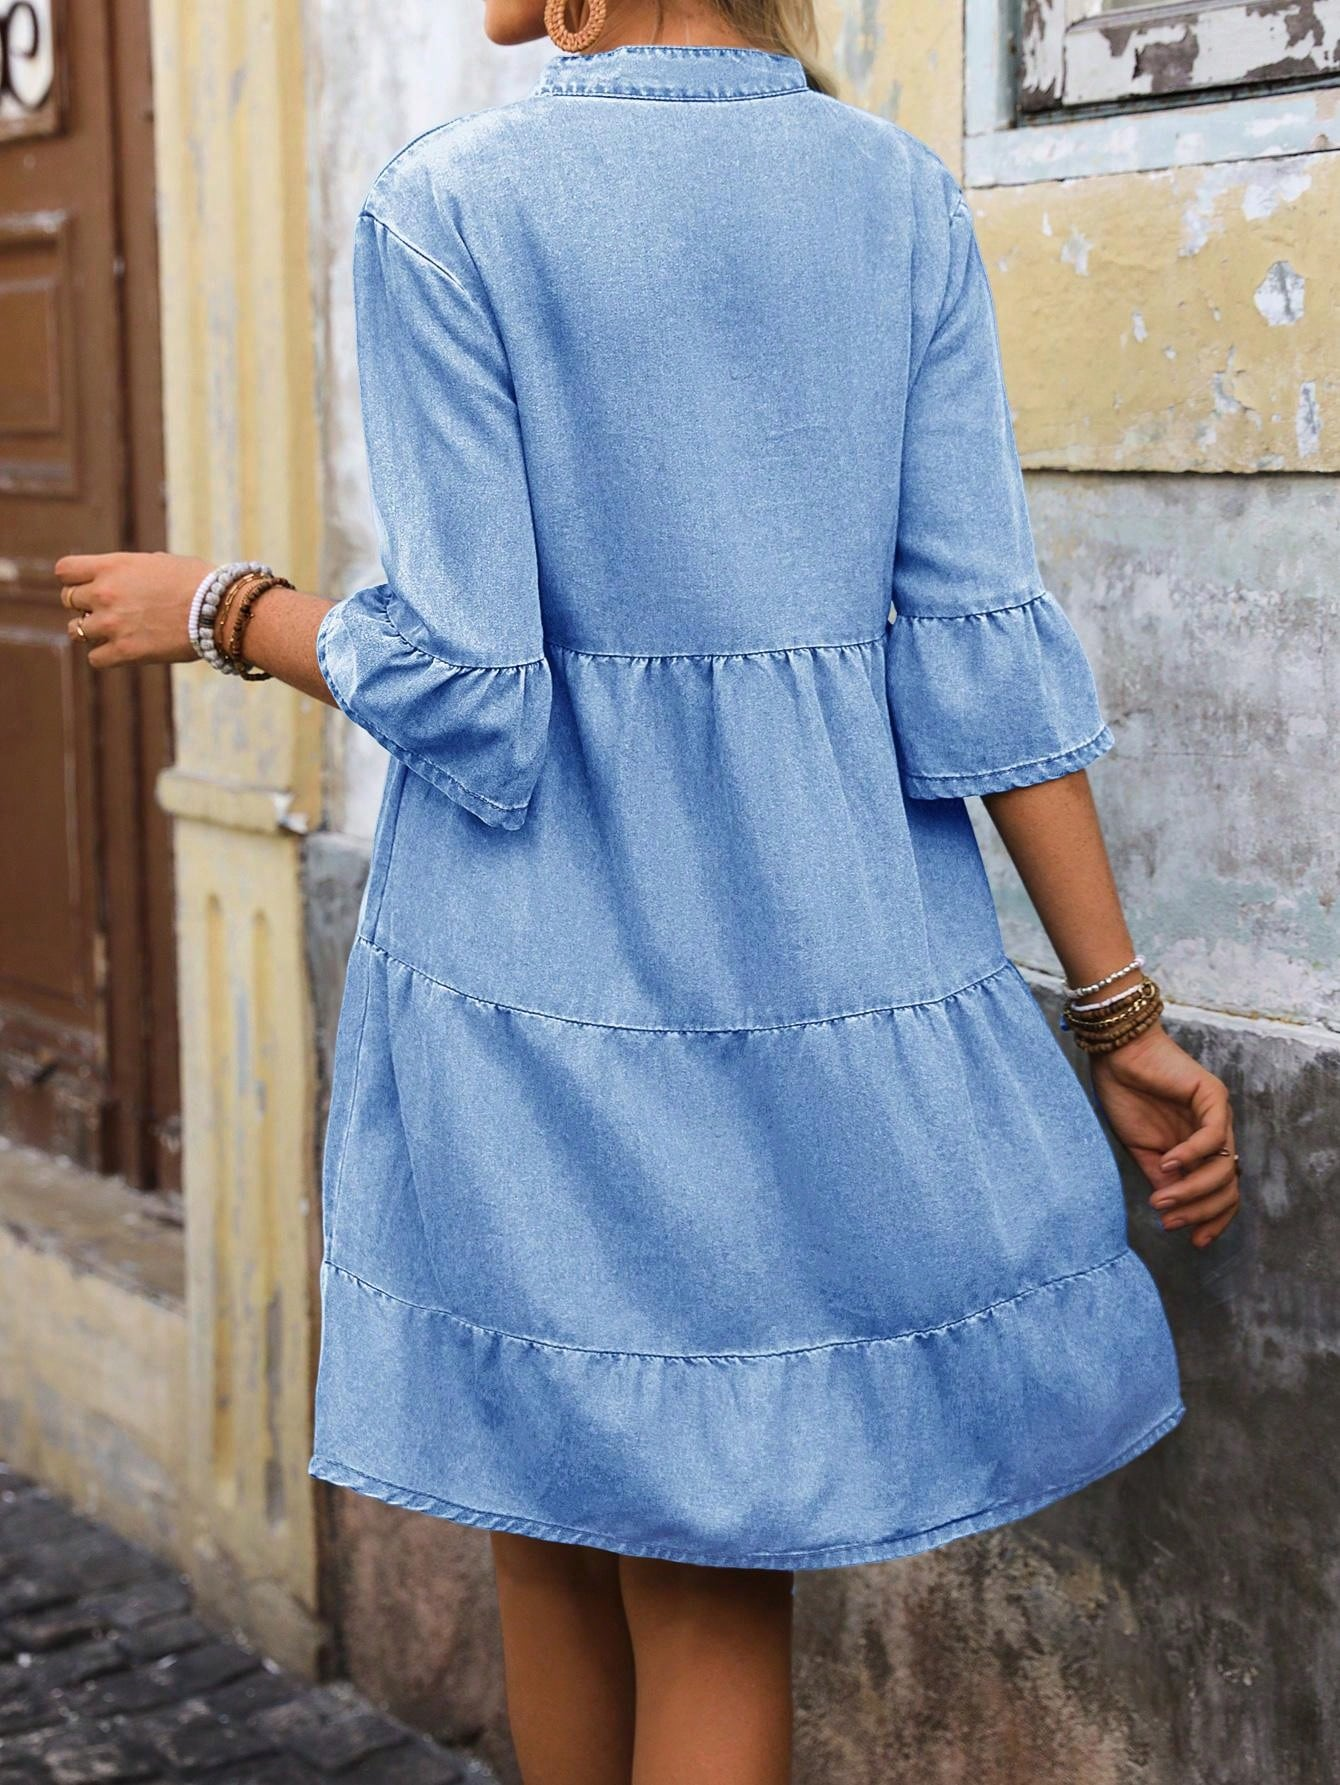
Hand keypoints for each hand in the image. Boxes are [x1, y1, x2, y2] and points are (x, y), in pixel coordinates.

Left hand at [54, 551, 211, 667]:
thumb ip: (128, 570)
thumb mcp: (157, 562)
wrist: (219, 610)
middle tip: (108, 610)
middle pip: (68, 600)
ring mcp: (112, 624)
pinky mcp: (124, 651)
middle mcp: (105, 593)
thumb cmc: (197, 582)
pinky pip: (95, 658)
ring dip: (91, 631)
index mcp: (112, 566)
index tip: (88, 585)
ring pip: (75, 630)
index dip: (74, 579)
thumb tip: (119, 577)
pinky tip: (122, 651)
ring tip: (114, 631)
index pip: (64, 571)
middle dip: (84, 604)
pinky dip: (104, 656)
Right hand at [1089, 1022, 1240, 1248]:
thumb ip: (1163, 1179)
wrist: (1115, 1054)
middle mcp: (1216, 1135)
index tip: (1193, 1242)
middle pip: (1229, 1187)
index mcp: (1200, 1149)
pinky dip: (1191, 1155)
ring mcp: (1218, 1116)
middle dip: (1202, 1212)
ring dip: (1193, 1191)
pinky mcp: (1212, 1096)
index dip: (1213, 1220)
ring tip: (1162, 1200)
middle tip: (1172, 1223)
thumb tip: (1175, 1213)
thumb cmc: (1125, 1095)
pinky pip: (1212, 1136)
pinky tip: (1167, 1161)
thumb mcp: (1143, 1150)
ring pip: (1224, 1168)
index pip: (1224, 1193)